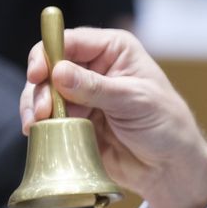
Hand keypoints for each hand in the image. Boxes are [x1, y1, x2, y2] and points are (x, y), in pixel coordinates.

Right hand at [20, 28, 206, 207]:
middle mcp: (94, 67)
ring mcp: (81, 94)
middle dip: (41, 87)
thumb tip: (58, 72)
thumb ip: (95, 88)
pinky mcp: (74, 120)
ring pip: (43, 92)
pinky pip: (46, 117)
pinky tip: (40, 133)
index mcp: (115, 51)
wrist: (169, 166)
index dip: (49, 53)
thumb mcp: (135, 101)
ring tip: (40, 125)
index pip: (71, 41)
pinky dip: (40, 124)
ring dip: (37, 107)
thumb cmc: (166, 125)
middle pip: (50, 66)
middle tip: (45, 111)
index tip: (39, 74)